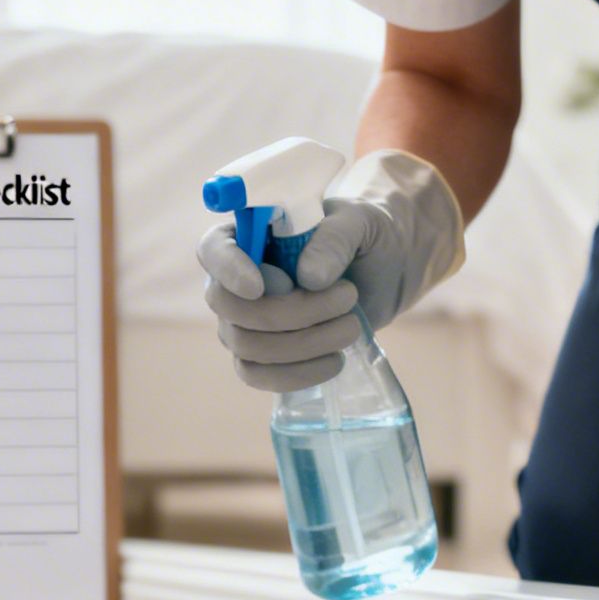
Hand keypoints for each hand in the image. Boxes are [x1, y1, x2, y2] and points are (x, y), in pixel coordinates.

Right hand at [198, 149, 463, 391]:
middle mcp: (236, 280)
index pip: (213, 251)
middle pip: (229, 308)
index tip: (259, 286)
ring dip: (305, 343)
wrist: (385, 271)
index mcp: (248, 235)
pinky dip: (298, 374)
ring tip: (352, 325)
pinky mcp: (264, 357)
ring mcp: (245, 323)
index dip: (228, 271)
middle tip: (346, 296)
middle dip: (290, 312)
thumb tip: (308, 278)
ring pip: (248, 346)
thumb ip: (334, 239)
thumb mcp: (359, 222)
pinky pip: (259, 376)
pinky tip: (335, 361)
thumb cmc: (363, 237)